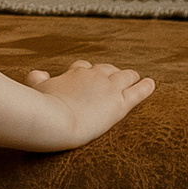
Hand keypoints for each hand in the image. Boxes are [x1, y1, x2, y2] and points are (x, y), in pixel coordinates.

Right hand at [22, 58, 156, 143]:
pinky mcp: (120, 104)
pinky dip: (146, 87)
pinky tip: (151, 84)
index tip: (86, 76)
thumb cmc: (41, 107)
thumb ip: (36, 79)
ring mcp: (108, 88)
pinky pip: (138, 92)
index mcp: (74, 73)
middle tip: (115, 76)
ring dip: (130, 76)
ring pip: (125, 76)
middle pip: (106, 69)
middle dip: (110, 72)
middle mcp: (93, 76)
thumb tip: (38, 73)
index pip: (84, 68)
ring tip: (136, 78)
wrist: (55, 120)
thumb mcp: (36, 89)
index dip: (87, 72)